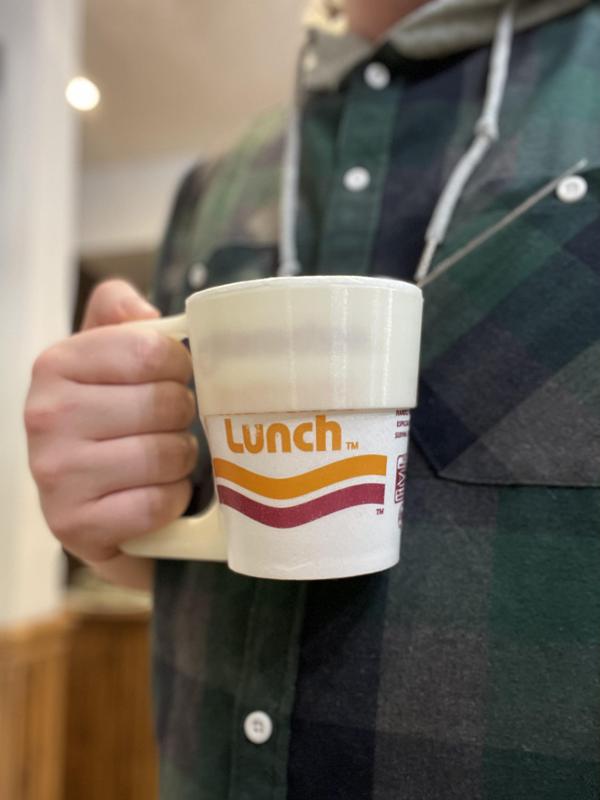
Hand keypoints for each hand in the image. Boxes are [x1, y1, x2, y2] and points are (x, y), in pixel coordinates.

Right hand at [24, 279, 196, 564]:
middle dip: (181, 417)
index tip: (172, 379)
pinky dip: (171, 501)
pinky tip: (156, 494)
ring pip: (165, 454)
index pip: (153, 352)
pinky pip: (155, 504)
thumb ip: (120, 313)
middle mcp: (46, 415)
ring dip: (179, 460)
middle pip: (164, 404)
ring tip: (163, 458)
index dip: (180, 367)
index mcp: (56, 364)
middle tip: (168, 425)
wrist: (88, 499)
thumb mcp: (106, 354)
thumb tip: (142, 311)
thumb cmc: (107, 417)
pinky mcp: (73, 524)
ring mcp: (55, 473)